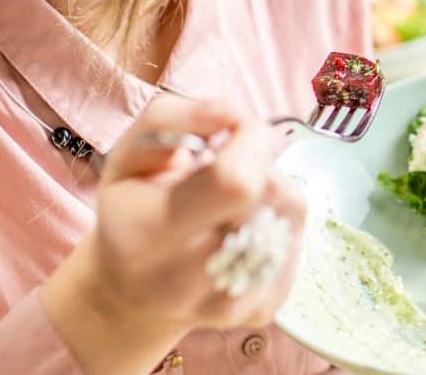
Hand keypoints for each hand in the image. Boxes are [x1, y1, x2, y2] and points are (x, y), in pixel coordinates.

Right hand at [41, 95, 306, 374]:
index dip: (249, 140)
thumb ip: (173, 118)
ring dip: (271, 187)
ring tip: (232, 198)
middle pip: (271, 194)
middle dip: (260, 160)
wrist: (131, 293)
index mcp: (147, 235)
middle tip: (229, 164)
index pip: (235, 181)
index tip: (233, 130)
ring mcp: (229, 305)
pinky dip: (278, 219)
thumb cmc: (131, 209)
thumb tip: (235, 113)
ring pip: (290, 213)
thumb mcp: (128, 152)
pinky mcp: (261, 312)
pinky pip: (296, 238)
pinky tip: (244, 224)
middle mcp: (186, 281)